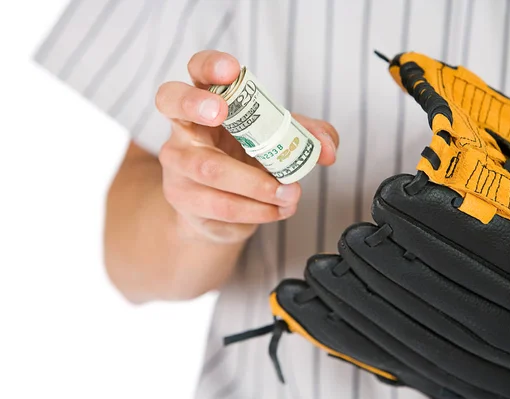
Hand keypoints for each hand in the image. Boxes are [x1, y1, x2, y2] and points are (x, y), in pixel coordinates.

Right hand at [156, 50, 338, 243]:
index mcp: (208, 99)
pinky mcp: (182, 197)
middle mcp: (184, 125)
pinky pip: (220, 204)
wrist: (219, 212)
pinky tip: (278, 210)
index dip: (210, 65)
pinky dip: (257, 210)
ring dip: (257, 184)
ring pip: (210, 168)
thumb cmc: (247, 160)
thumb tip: (327, 150)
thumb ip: (306, 136)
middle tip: (221, 112)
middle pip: (171, 101)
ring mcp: (178, 161)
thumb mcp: (280, 139)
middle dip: (195, 103)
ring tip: (290, 193)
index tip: (232, 70)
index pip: (198, 70)